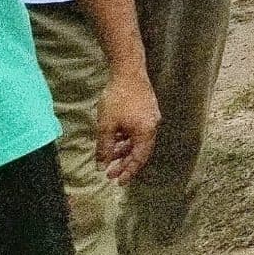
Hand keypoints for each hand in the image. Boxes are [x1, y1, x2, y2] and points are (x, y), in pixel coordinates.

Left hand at [95, 65, 159, 182]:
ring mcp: (150, 117)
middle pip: (140, 151)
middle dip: (125, 163)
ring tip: (109, 157)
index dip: (129, 172)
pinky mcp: (146, 110)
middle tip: (110, 174)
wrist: (128, 71)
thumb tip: (101, 166)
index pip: (139, 158)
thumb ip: (105, 148)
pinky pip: (138, 130)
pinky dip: (127, 138)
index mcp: (146, 132)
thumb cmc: (118, 99)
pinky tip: (115, 139)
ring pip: (138, 140)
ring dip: (124, 150)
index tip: (118, 182)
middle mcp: (152, 126)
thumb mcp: (106, 127)